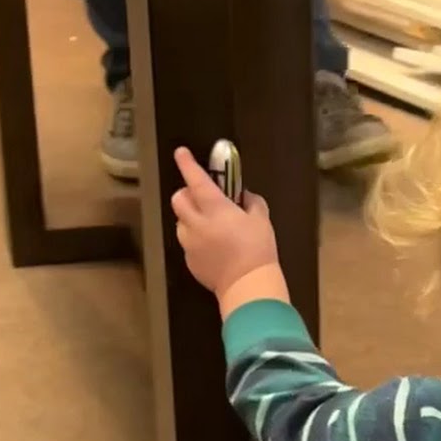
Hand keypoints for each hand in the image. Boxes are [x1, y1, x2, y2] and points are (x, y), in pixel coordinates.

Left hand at [172, 146, 278, 297]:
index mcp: (216, 209)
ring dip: (189, 218)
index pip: (196, 180)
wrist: (248, 286)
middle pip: (178, 199)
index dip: (187, 164)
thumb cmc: (258, 250)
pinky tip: (212, 247)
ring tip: (207, 225)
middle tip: (200, 197)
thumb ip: (251, 203)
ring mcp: (190, 244)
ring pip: (180, 222)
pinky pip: (187, 243)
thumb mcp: (262, 221)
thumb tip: (244, 195)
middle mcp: (197, 224)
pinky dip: (195, 239)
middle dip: (186, 193)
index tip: (181, 153)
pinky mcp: (190, 261)